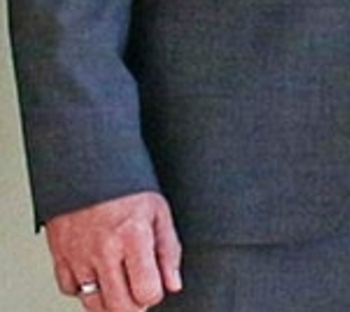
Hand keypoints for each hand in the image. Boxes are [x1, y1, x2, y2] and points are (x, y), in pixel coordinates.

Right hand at [45, 192, 181, 310]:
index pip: (146, 291)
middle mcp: (104, 251)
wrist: (86, 167)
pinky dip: (83, 289)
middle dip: (134, 306)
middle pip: (119, 306)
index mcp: (133, 238)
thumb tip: (174, 284)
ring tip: (121, 286)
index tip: (156, 286)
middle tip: (139, 293)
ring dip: (110, 302)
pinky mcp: (60, 256)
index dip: (155, 294)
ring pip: (93, 303)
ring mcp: (78, 256)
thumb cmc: (126, 187)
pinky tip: (96, 276)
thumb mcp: (159, 212)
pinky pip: (69, 290)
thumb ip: (169, 251)